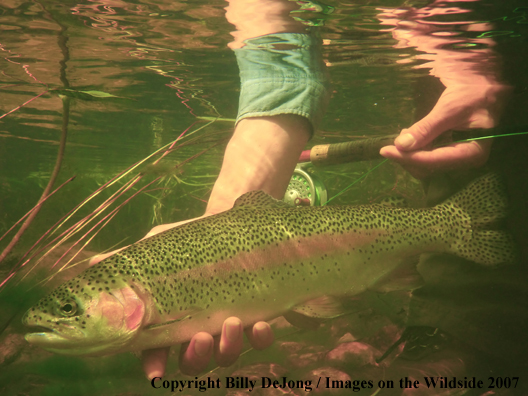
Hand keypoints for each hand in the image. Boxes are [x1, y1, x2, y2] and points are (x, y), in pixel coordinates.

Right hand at [90, 114, 308, 376]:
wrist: (231, 223)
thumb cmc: (188, 239)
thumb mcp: (159, 246)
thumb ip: (132, 261)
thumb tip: (91, 262)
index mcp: (171, 318)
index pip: (156, 350)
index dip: (154, 363)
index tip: (156, 372)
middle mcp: (198, 328)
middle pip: (194, 362)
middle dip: (196, 358)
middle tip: (200, 339)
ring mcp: (227, 325)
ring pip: (226, 356)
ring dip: (228, 349)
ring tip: (232, 324)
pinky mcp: (255, 316)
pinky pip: (259, 340)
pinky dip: (260, 338)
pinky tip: (261, 326)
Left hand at [380, 84, 508, 178]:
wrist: (485, 83)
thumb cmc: (473, 92)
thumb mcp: (449, 108)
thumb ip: (427, 128)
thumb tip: (402, 145)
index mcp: (473, 152)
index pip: (433, 161)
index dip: (407, 157)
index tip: (386, 151)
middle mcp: (466, 160)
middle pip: (428, 168)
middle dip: (408, 156)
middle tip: (395, 139)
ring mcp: (458, 157)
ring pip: (425, 165)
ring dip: (410, 152)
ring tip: (405, 132)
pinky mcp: (451, 151)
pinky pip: (428, 156)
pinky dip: (416, 148)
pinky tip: (411, 136)